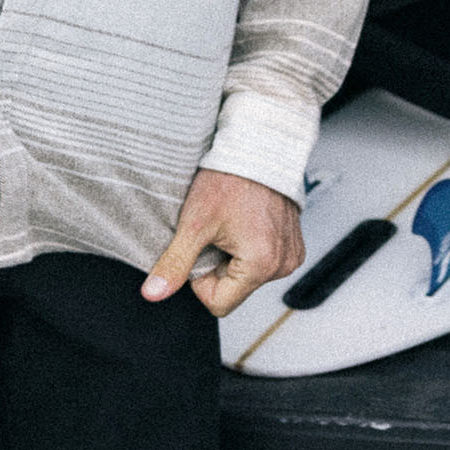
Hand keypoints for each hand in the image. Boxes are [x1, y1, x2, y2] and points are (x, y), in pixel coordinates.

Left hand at [144, 168, 304, 317]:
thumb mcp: (195, 223)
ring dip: (235, 257)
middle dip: (220, 266)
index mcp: (262, 264)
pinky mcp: (295, 244)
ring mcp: (292, 254)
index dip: (202, 279)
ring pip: (248, 277)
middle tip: (219, 232)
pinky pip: (265, 262)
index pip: (219, 304)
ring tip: (235, 224)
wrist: (260, 146)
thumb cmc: (231, 179)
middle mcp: (283, 264)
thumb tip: (154, 293)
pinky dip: (252, 248)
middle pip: (235, 290)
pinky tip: (249, 223)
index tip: (204, 246)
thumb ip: (174, 264)